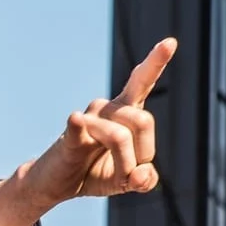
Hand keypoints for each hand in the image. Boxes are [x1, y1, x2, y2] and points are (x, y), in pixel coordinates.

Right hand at [16, 38, 174, 205]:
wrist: (55, 183)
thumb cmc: (94, 173)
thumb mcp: (126, 181)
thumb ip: (145, 180)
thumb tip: (142, 175)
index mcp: (125, 111)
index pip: (143, 83)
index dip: (155, 62)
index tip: (170, 42)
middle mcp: (107, 108)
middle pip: (143, 120)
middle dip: (143, 154)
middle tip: (130, 172)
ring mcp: (87, 118)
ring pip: (120, 137)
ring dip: (122, 167)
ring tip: (108, 175)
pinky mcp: (69, 135)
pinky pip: (80, 128)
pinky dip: (80, 126)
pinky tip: (76, 120)